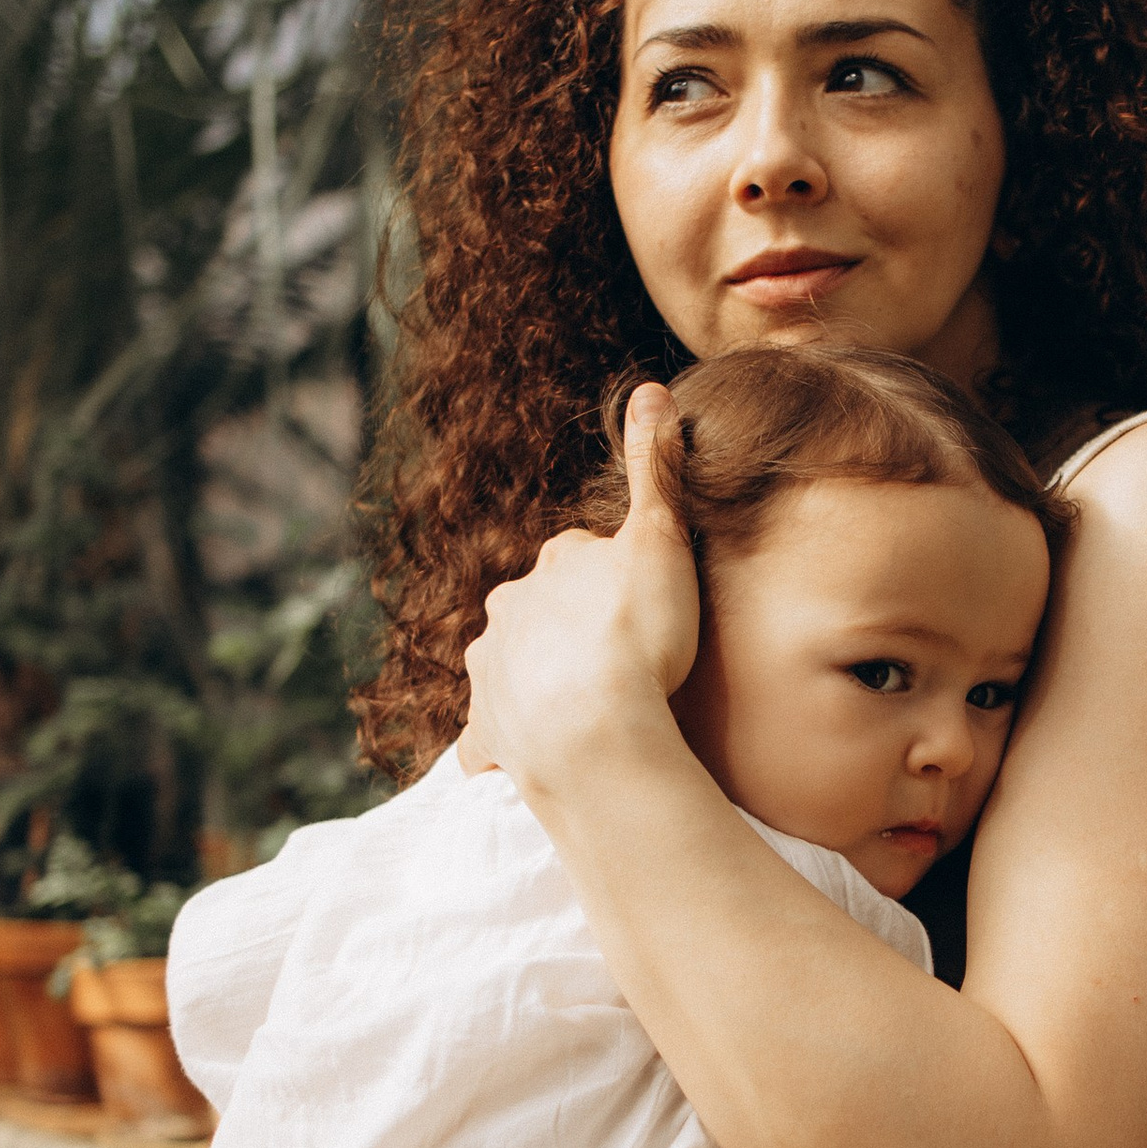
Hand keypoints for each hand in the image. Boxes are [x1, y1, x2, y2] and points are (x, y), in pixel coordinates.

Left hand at [462, 382, 700, 790]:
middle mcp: (508, 609)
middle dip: (567, 624)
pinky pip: (488, 735)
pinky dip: (501, 743)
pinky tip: (520, 758)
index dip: (614, 575)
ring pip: (509, 663)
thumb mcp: (659, 541)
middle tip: (617, 653)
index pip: (580, 555)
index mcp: (552, 564)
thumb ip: (656, 469)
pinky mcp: (487, 731)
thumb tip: (651, 389)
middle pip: (538, 606)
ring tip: (580, 704)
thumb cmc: (635, 635)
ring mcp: (492, 672)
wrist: (593, 731)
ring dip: (534, 676)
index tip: (642, 598)